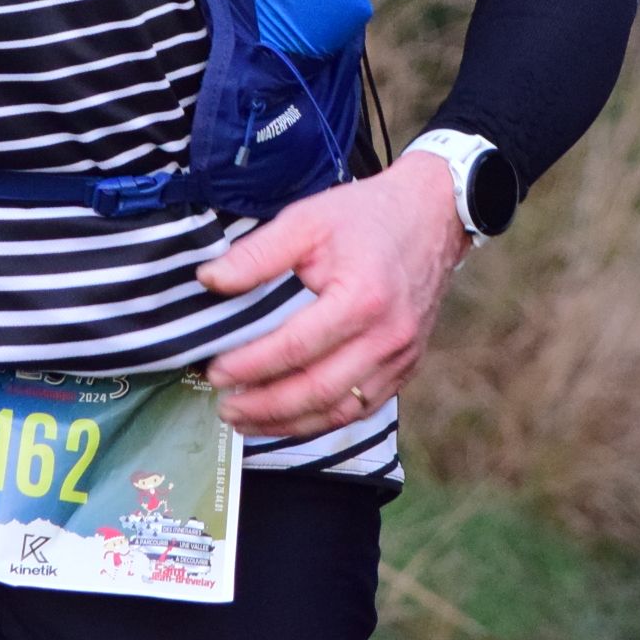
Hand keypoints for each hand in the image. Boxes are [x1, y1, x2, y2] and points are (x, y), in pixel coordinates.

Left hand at [193, 152, 468, 438]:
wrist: (431, 216)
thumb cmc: (365, 217)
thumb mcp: (306, 221)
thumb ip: (256, 254)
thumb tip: (208, 280)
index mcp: (361, 298)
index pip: (294, 348)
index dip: (250, 366)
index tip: (215, 371)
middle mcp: (386, 336)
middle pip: (317, 390)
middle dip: (264, 407)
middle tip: (224, 407)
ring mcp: (401, 357)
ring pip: (340, 411)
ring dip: (288, 423)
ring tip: (246, 422)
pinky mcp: (406, 367)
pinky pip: (361, 409)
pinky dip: (321, 420)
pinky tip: (289, 418)